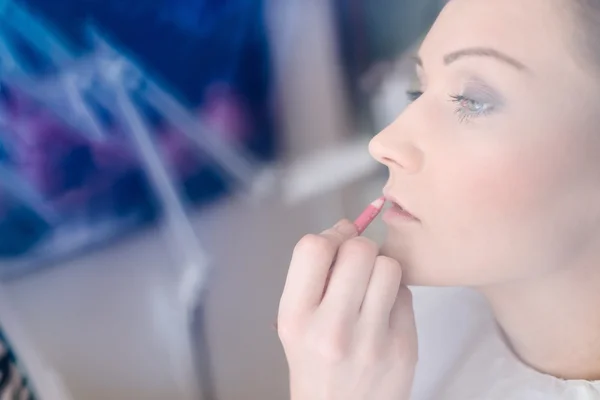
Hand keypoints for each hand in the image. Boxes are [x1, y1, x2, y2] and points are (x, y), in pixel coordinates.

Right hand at [277, 219, 417, 399]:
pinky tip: (384, 314)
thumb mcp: (295, 324)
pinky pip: (406, 293)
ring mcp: (372, 339)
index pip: (312, 248)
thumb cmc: (315, 365)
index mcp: (296, 318)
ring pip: (389, 266)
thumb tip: (345, 228)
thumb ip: (312, 277)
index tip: (336, 244)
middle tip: (357, 266)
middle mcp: (332, 328)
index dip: (329, 236)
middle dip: (359, 249)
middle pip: (359, 250)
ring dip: (381, 269)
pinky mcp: (404, 347)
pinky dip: (395, 295)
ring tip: (372, 289)